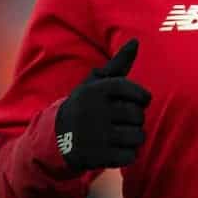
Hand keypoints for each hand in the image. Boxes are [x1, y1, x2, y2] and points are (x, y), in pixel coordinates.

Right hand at [54, 39, 151, 171]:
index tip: (135, 101)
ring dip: (133, 138)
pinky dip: (127, 155)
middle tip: (119, 120)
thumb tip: (136, 41)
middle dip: (134, 120)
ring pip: (138, 137)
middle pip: (139, 116)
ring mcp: (96, 135)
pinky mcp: (97, 156)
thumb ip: (118, 64)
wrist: (56, 137)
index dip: (141, 98)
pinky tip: (114, 149)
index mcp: (97, 90)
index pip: (137, 93)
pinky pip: (131, 156)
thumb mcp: (96, 83)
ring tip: (118, 134)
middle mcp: (96, 111)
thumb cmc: (85, 105)